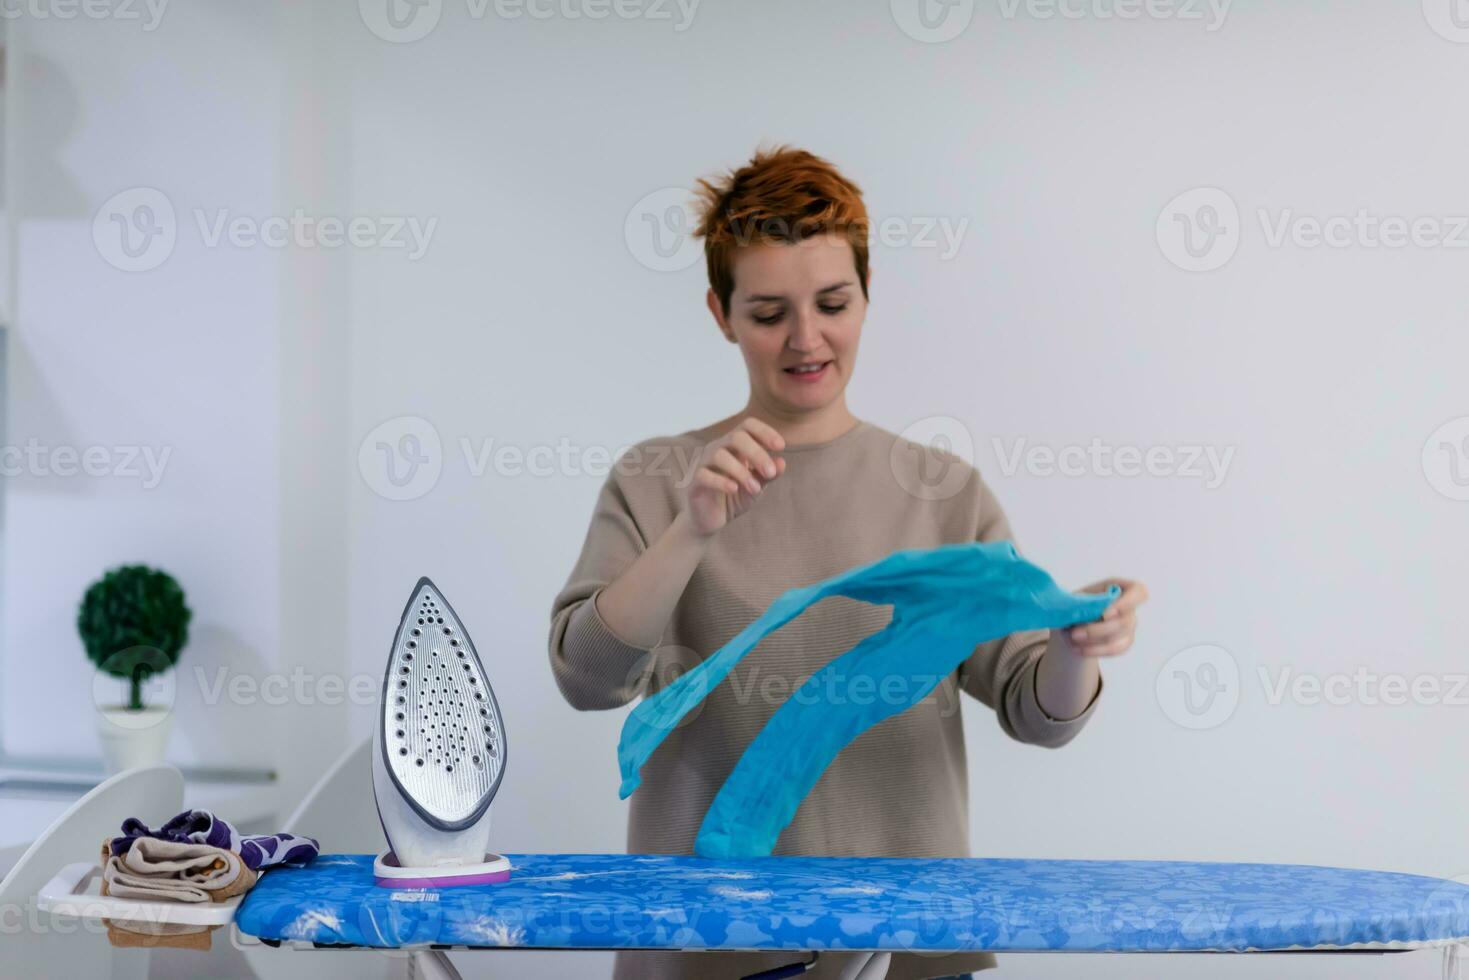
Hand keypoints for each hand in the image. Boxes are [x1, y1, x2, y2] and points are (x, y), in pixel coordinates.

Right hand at [682, 417, 786, 537]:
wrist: (710, 519)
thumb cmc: (734, 497)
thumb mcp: (757, 486)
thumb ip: (768, 475)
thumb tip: (781, 462)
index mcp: (734, 445)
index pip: (748, 426)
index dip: (764, 431)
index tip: (781, 446)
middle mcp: (717, 449)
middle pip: (736, 437)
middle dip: (756, 454)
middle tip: (770, 472)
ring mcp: (703, 463)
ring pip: (720, 455)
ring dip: (741, 472)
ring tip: (755, 489)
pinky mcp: (694, 482)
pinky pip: (704, 475)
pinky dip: (722, 481)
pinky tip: (734, 489)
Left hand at [1061, 578, 1147, 656]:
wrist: (1072, 621)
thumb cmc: (1076, 604)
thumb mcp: (1075, 597)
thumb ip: (1081, 601)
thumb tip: (1079, 607)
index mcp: (1120, 587)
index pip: (1139, 592)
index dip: (1127, 603)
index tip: (1106, 614)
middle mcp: (1129, 607)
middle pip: (1124, 622)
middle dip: (1097, 630)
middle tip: (1075, 633)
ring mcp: (1129, 626)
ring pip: (1118, 639)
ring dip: (1093, 642)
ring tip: (1072, 640)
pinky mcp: (1124, 642)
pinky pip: (1114, 650)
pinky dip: (1095, 651)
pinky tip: (1078, 649)